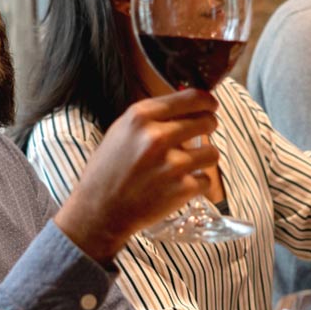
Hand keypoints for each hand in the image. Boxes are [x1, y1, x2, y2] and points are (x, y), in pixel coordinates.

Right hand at [54, 88, 221, 261]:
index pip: (190, 98)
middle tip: (202, 135)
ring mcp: (171, 164)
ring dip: (204, 158)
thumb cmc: (108, 171)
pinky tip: (179, 186)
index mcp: (140, 117)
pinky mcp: (181, 189)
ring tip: (189, 164)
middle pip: (207, 122)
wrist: (98, 211)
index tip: (211, 105)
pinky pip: (206, 180)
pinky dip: (196, 184)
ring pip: (212, 152)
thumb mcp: (121, 131)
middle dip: (208, 127)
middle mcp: (156, 137)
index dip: (206, 101)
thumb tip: (185, 108)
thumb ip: (151, 118)